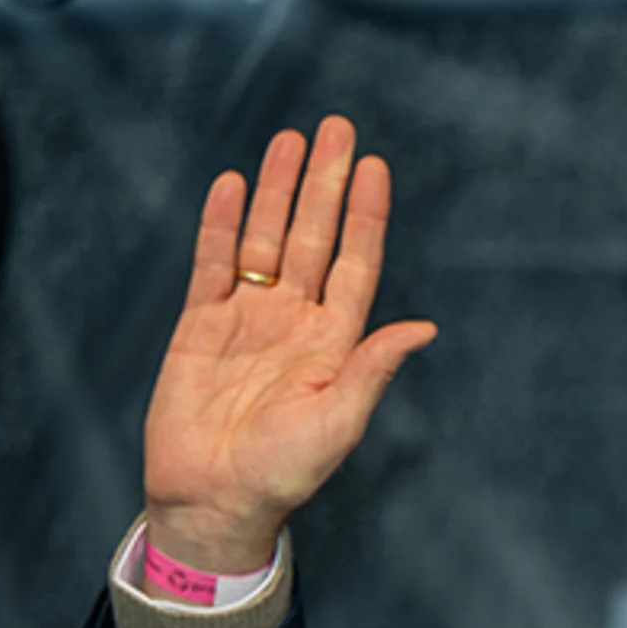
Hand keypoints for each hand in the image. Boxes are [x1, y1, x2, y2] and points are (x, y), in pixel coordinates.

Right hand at [141, 116, 436, 576]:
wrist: (213, 500)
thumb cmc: (282, 475)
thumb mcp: (338, 423)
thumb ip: (374, 369)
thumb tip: (425, 327)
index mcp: (334, 343)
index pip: (355, 263)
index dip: (366, 215)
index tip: (376, 167)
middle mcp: (295, 321)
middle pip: (312, 236)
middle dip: (324, 182)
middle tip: (337, 127)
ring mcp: (247, 319)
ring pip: (263, 238)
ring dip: (275, 188)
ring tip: (289, 139)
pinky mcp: (201, 326)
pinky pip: (212, 264)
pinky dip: (220, 223)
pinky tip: (231, 184)